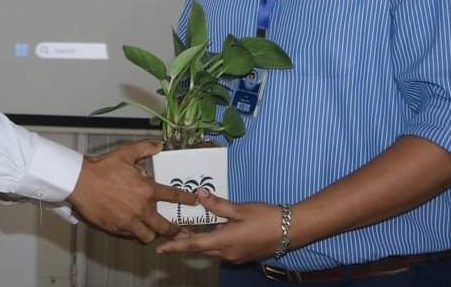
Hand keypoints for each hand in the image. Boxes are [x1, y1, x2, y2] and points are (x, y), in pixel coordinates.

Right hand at [66, 139, 196, 243]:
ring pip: (149, 236)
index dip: (186, 200)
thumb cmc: (102, 168)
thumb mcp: (125, 153)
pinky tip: (135, 229)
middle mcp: (141, 209)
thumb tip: (159, 145)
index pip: (173, 197)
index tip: (194, 202)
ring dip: (153, 234)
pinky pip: (131, 236)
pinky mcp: (117, 229)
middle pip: (165, 227)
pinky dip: (136, 234)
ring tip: (155, 231)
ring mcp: (129, 222)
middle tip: (179, 230)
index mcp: (146, 190)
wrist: (80, 183)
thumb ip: (144, 148)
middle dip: (175, 230)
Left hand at [156, 189, 282, 261]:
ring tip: (185, 229)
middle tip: (169, 232)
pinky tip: (210, 230)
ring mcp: (235, 255)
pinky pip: (221, 250)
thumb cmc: (266, 217)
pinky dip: (211, 242)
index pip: (193, 245)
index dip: (175, 246)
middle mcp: (227, 253)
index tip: (160, 248)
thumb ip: (218, 204)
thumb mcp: (240, 208)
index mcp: (224, 241)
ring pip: (210, 250)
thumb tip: (199, 194)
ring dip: (197, 241)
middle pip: (199, 248)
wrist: (291, 230)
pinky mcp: (242, 254)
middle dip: (183, 242)